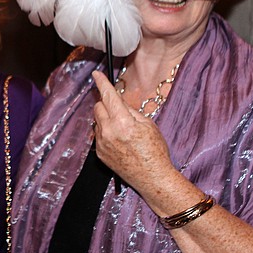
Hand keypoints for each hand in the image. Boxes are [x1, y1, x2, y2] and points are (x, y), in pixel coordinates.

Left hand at [91, 70, 174, 193]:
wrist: (153, 178)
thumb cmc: (156, 151)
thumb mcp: (148, 125)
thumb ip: (130, 111)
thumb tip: (118, 101)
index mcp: (123, 122)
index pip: (108, 96)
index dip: (102, 83)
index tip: (96, 74)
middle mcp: (109, 132)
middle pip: (98, 107)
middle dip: (106, 103)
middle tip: (119, 108)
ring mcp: (102, 144)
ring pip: (97, 121)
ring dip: (106, 118)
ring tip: (123, 129)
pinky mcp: (99, 153)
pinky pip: (98, 135)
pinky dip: (105, 132)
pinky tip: (119, 141)